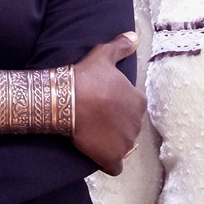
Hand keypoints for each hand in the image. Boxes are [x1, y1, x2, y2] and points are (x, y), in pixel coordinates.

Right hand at [72, 34, 143, 175]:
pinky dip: (109, 163)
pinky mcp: (111, 158)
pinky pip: (115, 167)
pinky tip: (98, 156)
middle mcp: (136, 124)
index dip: (118, 107)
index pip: (133, 107)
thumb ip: (121, 47)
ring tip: (94, 135)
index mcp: (138, 101)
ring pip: (123, 146)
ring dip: (112, 143)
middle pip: (129, 127)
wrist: (65, 100)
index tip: (103, 104)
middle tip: (96, 119)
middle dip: (117, 125)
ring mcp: (125, 143)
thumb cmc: (86, 77)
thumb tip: (135, 37)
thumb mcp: (103, 56)